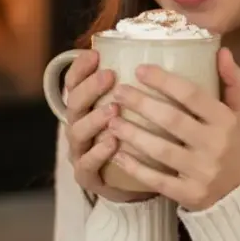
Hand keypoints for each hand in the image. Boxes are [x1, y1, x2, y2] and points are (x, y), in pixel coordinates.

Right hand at [63, 50, 148, 202]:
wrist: (134, 186)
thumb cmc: (139, 141)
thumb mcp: (140, 112)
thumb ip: (146, 89)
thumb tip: (165, 60)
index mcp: (87, 107)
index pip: (74, 83)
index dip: (80, 68)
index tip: (95, 54)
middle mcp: (79, 126)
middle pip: (74, 104)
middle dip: (89, 88)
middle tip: (109, 76)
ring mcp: (80, 152)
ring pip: (78, 132)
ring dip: (94, 119)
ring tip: (112, 109)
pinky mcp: (87, 177)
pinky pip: (87, 164)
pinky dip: (98, 153)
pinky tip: (111, 143)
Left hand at [107, 48, 239, 211]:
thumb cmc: (237, 144)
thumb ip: (234, 80)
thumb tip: (221, 49)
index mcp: (226, 121)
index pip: (192, 96)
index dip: (165, 81)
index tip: (140, 69)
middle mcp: (214, 145)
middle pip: (172, 120)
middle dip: (141, 104)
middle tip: (118, 92)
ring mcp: (201, 172)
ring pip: (160, 150)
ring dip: (132, 134)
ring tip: (111, 120)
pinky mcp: (189, 194)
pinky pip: (157, 180)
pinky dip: (134, 167)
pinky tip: (116, 153)